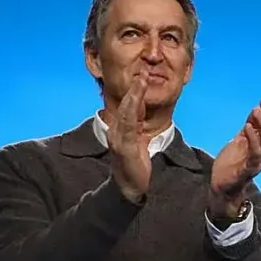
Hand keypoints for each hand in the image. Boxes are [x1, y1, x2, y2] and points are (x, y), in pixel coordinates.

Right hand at [108, 74, 153, 202]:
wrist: (130, 189)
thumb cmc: (136, 166)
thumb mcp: (139, 141)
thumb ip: (137, 125)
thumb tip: (141, 108)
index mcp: (121, 129)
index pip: (127, 106)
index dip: (135, 90)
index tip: (143, 75)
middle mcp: (116, 131)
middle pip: (125, 105)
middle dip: (135, 88)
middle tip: (144, 72)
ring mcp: (117, 139)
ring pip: (126, 112)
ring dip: (134, 96)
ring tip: (141, 81)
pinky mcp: (123, 148)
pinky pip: (128, 127)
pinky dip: (131, 113)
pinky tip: (136, 103)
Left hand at [210, 98, 260, 215]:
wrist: (221, 187)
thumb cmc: (232, 164)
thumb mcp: (241, 141)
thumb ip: (250, 128)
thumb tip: (256, 109)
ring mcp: (258, 163)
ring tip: (256, 111)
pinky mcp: (247, 171)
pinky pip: (254, 156)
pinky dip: (252, 141)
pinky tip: (246, 128)